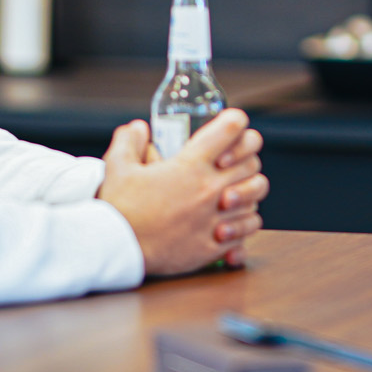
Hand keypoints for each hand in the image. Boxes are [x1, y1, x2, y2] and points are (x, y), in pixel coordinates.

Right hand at [96, 110, 268, 274]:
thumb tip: (139, 127)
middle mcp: (209, 188)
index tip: (231, 125)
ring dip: (248, 190)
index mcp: (191, 164)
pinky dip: (244, 224)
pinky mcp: (214, 245)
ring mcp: (215, 217)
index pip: (231, 129)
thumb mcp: (117, 166)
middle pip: (251, 162)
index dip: (235, 121)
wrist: (117, 250)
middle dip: (246, 157)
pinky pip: (247, 230)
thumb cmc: (119, 208)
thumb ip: (129, 141)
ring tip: (233, 193)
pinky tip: (231, 223)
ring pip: (255, 197)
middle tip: (231, 161)